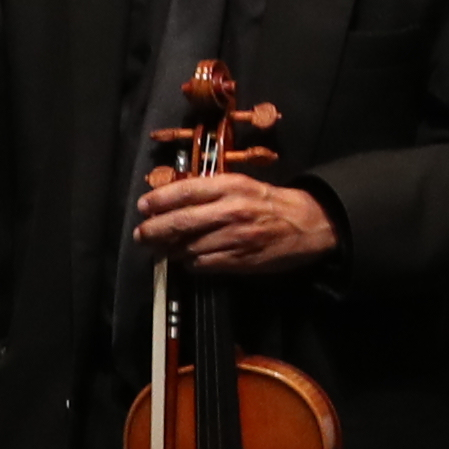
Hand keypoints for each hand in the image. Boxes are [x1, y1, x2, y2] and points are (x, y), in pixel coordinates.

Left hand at [134, 166, 336, 273]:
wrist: (307, 224)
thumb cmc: (269, 202)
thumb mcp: (241, 185)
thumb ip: (209, 191)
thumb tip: (172, 201)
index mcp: (231, 186)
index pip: (185, 191)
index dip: (159, 200)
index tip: (143, 207)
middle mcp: (231, 210)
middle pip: (180, 222)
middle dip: (154, 230)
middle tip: (141, 235)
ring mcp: (234, 237)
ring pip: (188, 246)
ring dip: (169, 250)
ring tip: (160, 249)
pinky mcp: (239, 260)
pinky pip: (203, 264)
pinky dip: (189, 263)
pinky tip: (186, 259)